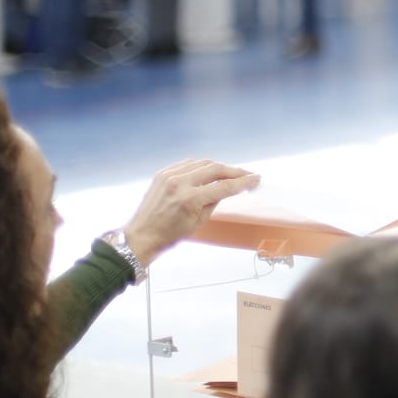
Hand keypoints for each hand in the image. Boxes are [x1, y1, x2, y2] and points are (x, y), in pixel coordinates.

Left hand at [123, 160, 260, 266]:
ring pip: (202, 162)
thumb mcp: (198, 222)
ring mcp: (169, 175)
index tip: (256, 179)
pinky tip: (209, 170)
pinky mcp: (162, 173)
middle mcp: (180, 183)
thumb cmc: (170, 235)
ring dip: (219, 166)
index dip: (243, 182)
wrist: (141, 235)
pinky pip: (187, 163)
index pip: (224, 186)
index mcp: (190, 199)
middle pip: (215, 169)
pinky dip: (201, 165)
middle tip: (247, 175)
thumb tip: (226, 189)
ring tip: (230, 172)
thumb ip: (214, 202)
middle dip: (234, 171)